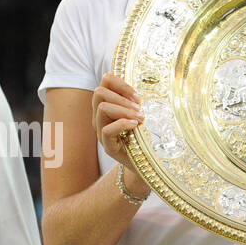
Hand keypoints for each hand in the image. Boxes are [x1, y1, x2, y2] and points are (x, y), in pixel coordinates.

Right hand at [93, 72, 148, 193]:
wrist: (146, 163)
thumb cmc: (145, 135)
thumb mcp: (140, 112)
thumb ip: (136, 99)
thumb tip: (146, 80)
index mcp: (107, 105)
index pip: (105, 81)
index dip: (120, 82)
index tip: (137, 95)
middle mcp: (99, 117)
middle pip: (99, 92)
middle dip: (122, 96)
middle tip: (139, 107)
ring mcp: (101, 132)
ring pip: (102, 108)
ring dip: (124, 110)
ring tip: (140, 117)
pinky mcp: (108, 146)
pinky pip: (107, 130)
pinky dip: (122, 124)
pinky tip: (135, 125)